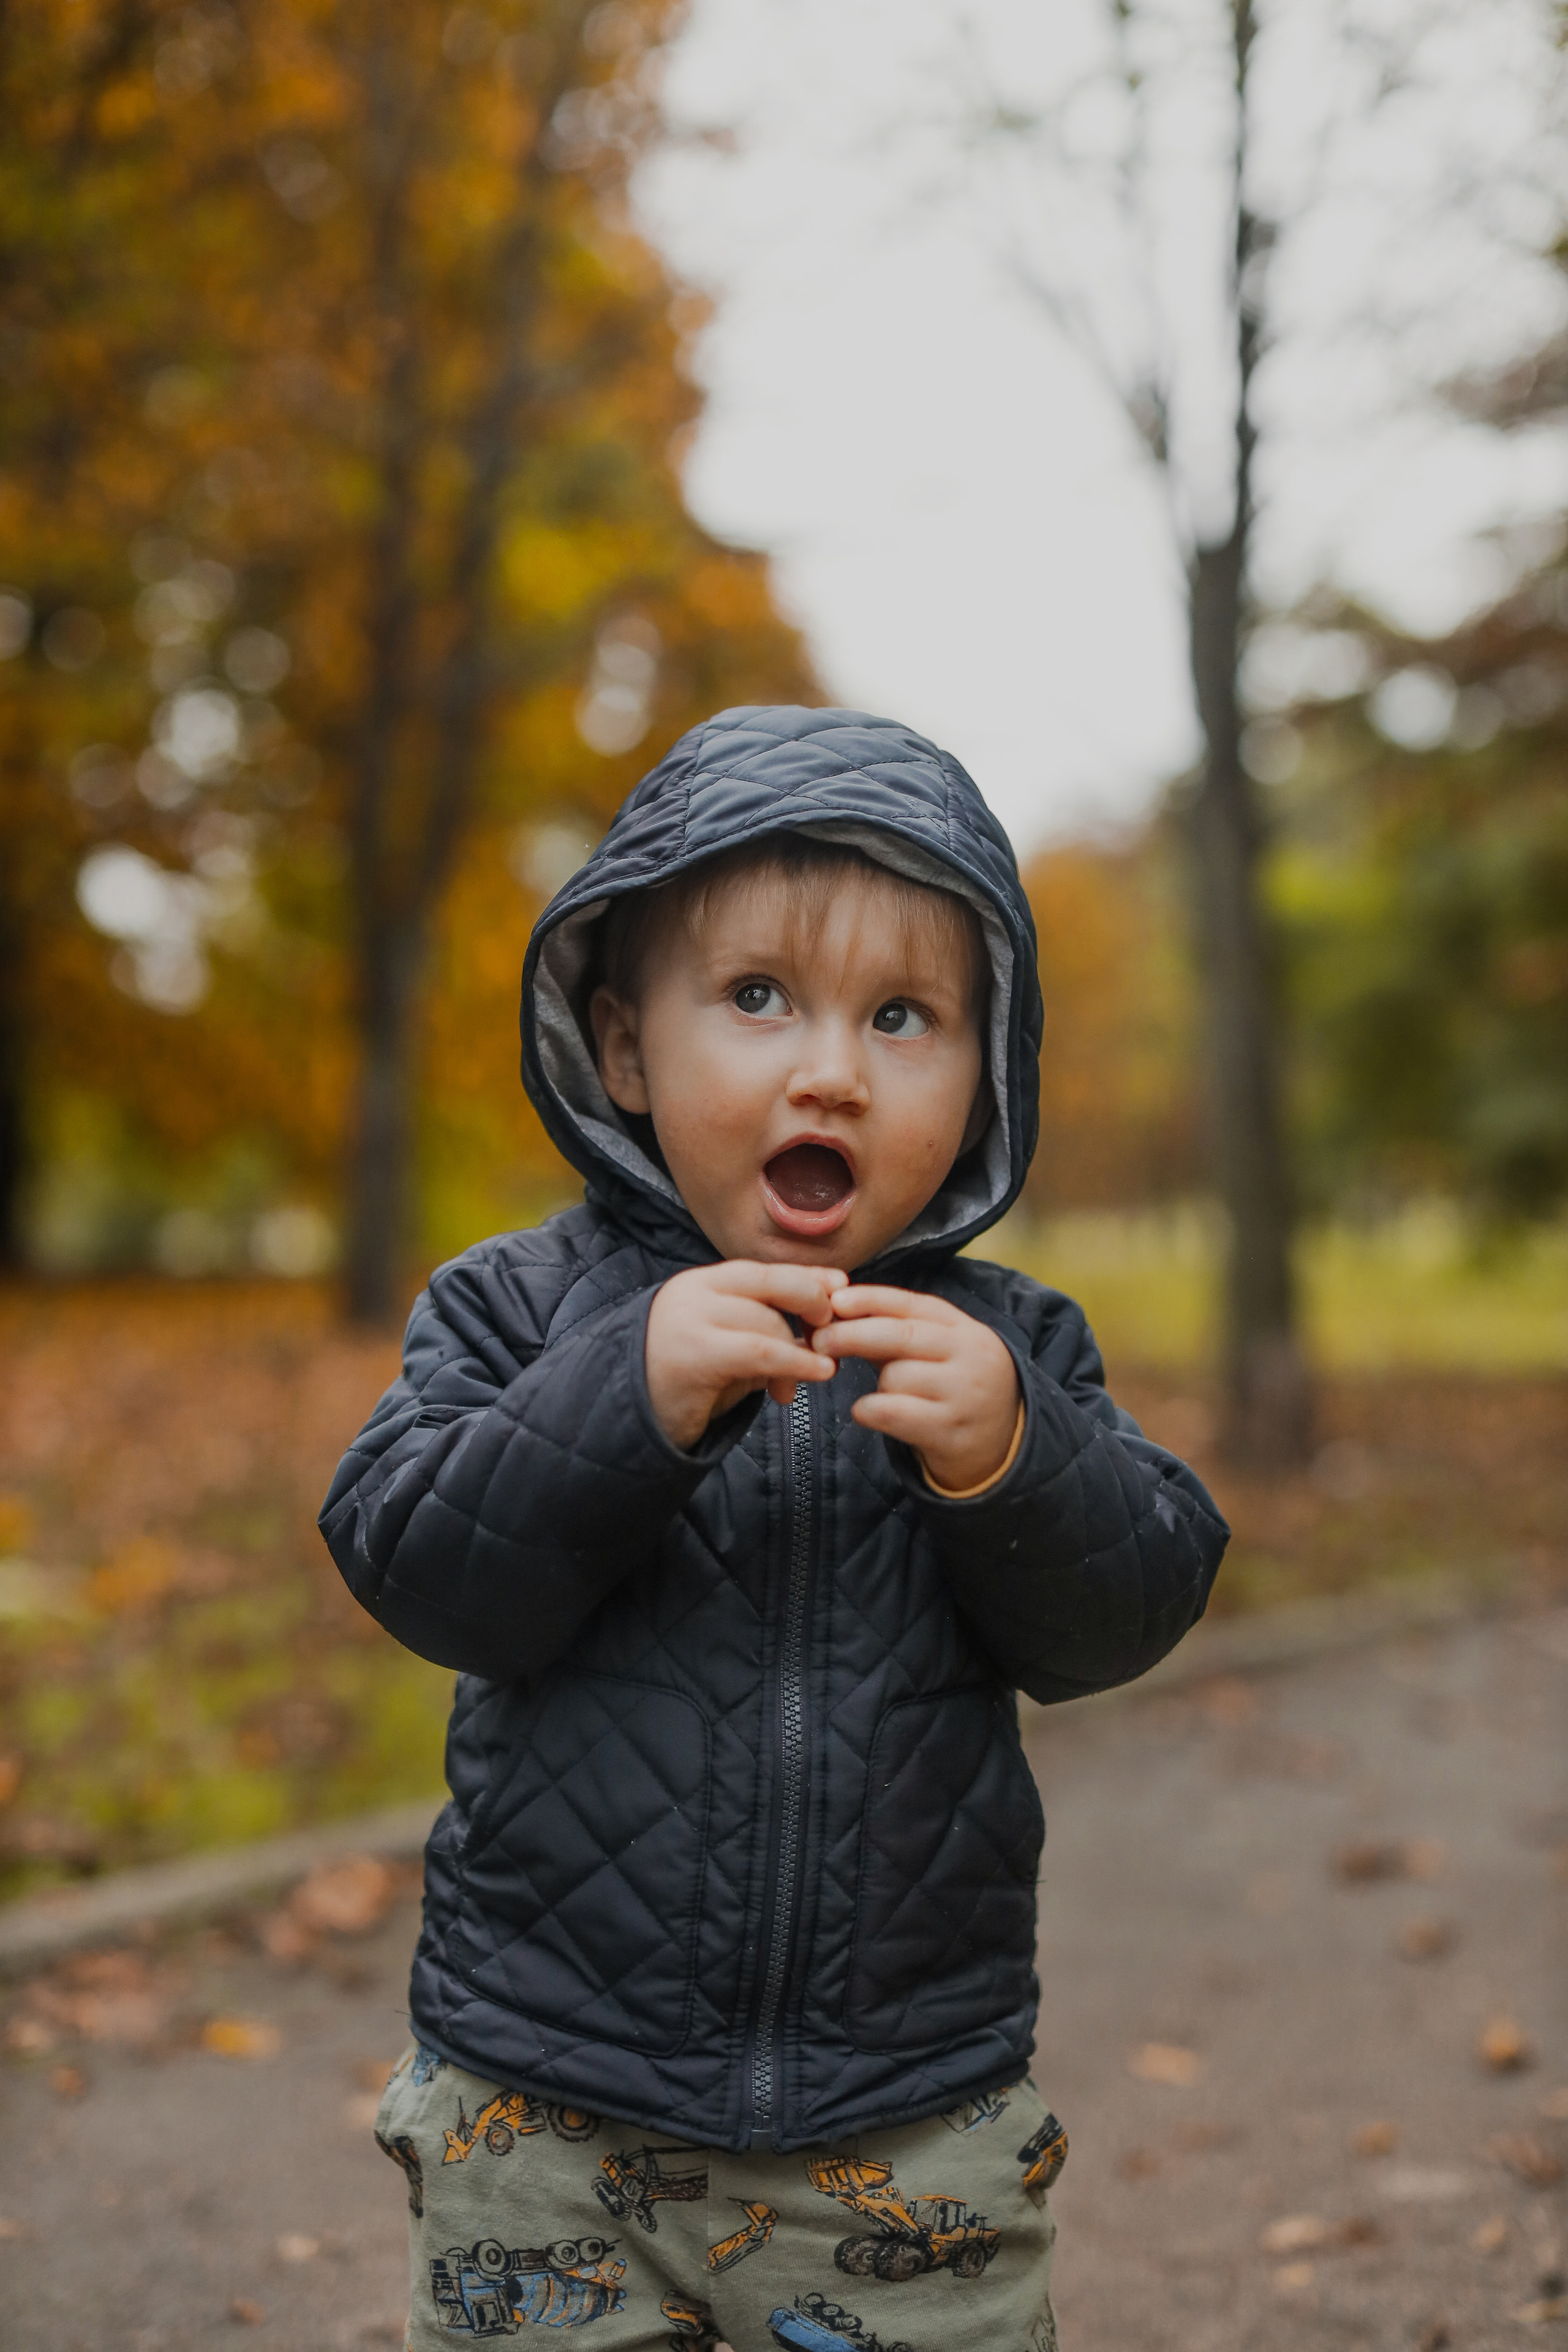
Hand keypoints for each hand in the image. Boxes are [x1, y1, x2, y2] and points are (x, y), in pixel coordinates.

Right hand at [645, 1260, 844, 1451]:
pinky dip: (796, 1361)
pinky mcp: (694, 1352)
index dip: (806, 1276)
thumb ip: (763, 1332)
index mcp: (702, 1284)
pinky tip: (817, 1372)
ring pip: (767, 1321)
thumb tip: (819, 1331)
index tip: (841, 1284)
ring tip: (798, 1383)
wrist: (628, 1420)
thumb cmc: (684, 1386)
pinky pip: (760, 1350)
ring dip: (798, 1352)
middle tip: (830, 1333)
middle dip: (811, 1302)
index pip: (764, 1270)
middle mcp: (694, 1292)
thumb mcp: (727, 1349)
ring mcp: (691, 1319)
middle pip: (770, 1283)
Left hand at [812, 1285, 1020, 1491]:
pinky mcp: (950, 1432)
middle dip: (852, 1334)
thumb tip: (836, 1310)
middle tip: (819, 1340)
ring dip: (877, 1384)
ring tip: (886, 1393)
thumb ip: (895, 1331)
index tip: (836, 1300)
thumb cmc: (951, 1388)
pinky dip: (868, 1410)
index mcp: (963, 1329)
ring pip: (895, 1377)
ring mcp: (963, 1395)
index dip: (871, 1299)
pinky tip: (867, 1411)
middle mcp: (969, 1357)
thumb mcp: (938, 1352)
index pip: (912, 1304)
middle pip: (901, 1336)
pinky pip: (892, 1413)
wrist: (999, 1445)